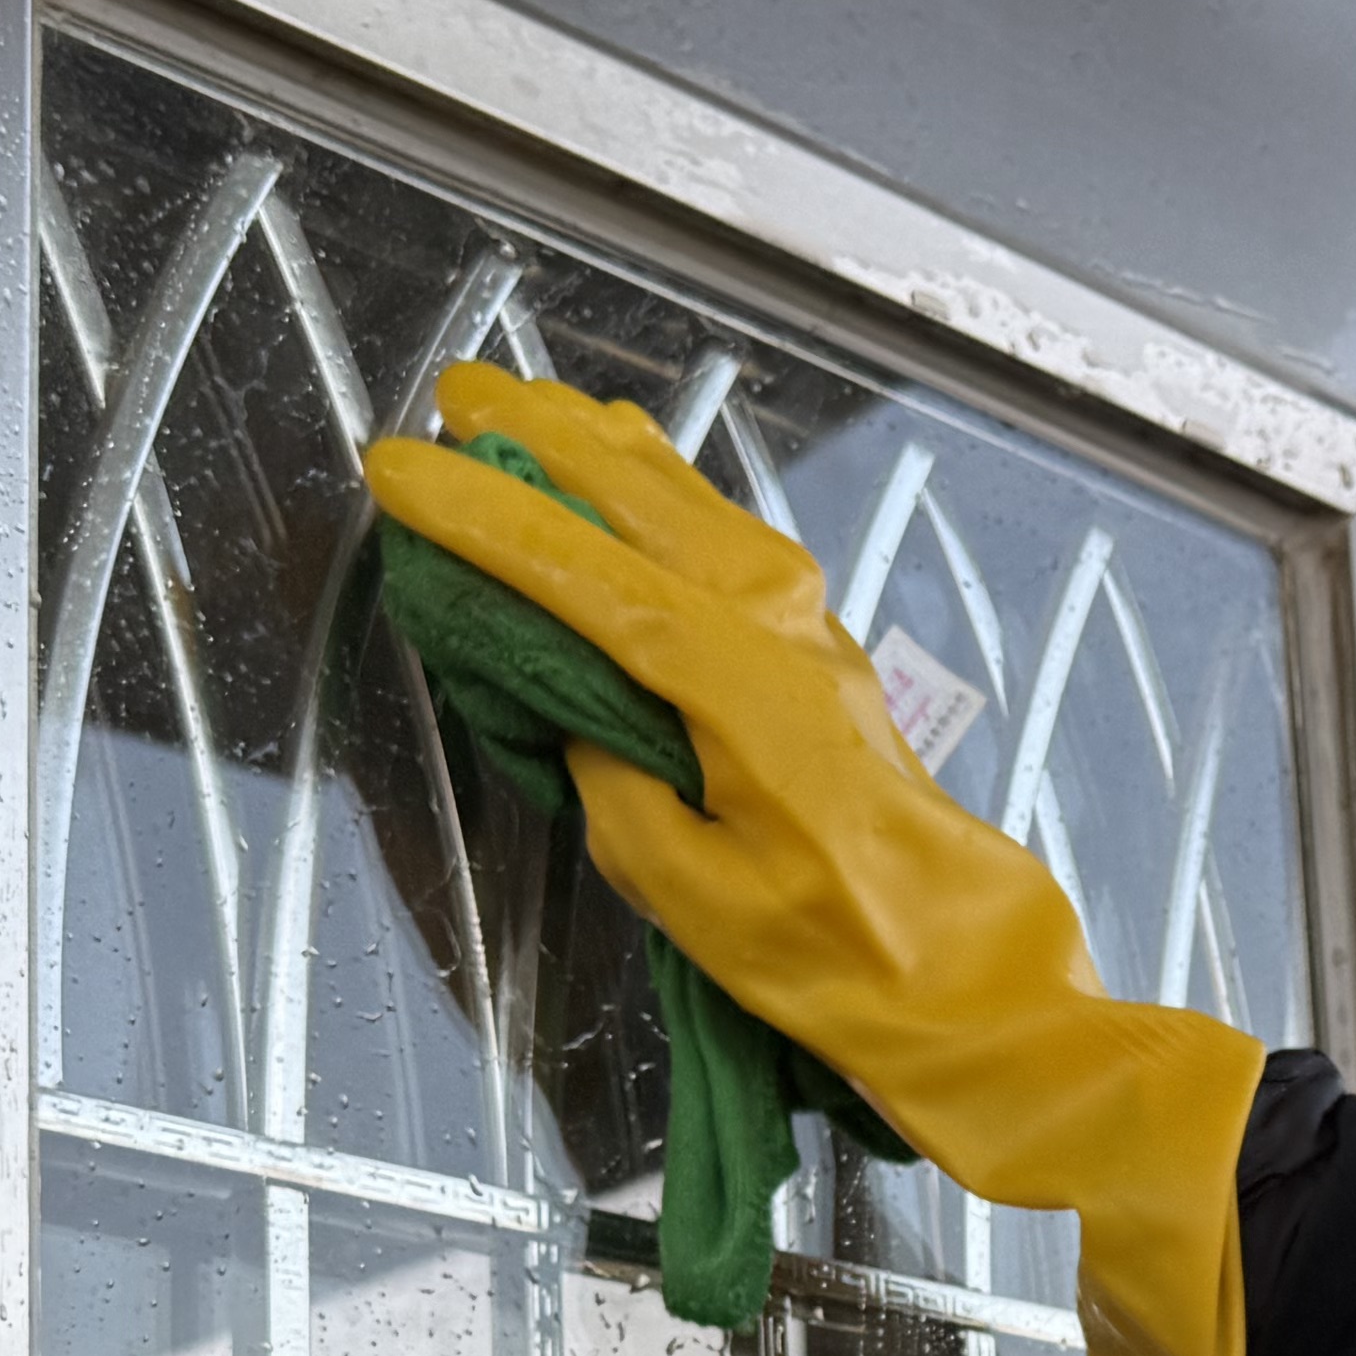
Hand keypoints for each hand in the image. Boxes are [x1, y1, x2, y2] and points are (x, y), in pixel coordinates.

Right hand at [365, 371, 1265, 1355]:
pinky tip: (627, 467)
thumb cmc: (832, 947)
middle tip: (450, 395)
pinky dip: (655, 487)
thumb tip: (568, 712)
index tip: (398, 471)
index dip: (481, 516)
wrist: (956, 960)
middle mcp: (774, 623)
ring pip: (681, 498)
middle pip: (634, 496)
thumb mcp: (688, 890)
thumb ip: (610, 782)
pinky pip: (717, 527)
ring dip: (594, 448)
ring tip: (517, 406)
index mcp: (734, 681)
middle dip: (533, 439)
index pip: (580, 572)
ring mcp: (804, 620)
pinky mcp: (817, 637)